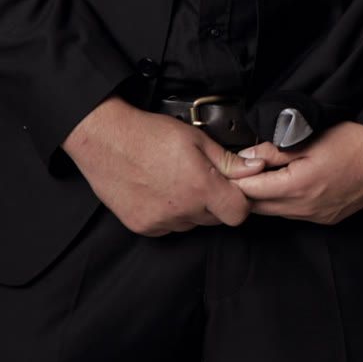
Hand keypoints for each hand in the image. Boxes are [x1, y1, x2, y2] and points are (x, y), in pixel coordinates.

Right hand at [63, 95, 258, 234]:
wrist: (106, 140)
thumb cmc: (150, 134)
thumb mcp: (197, 139)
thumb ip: (229, 160)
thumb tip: (256, 168)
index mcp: (201, 188)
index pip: (238, 213)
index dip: (240, 200)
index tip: (234, 188)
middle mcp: (182, 210)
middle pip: (216, 219)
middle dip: (217, 202)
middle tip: (203, 178)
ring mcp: (159, 221)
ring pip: (192, 224)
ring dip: (193, 209)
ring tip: (179, 182)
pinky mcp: (142, 226)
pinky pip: (168, 227)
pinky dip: (171, 214)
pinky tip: (162, 192)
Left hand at [228, 122, 362, 224]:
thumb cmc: (353, 140)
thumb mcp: (310, 138)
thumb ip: (274, 150)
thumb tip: (245, 156)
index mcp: (299, 185)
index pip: (249, 191)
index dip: (234, 179)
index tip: (227, 168)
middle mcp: (305, 208)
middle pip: (258, 207)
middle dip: (245, 191)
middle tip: (239, 172)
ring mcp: (316, 216)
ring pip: (275, 212)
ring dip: (265, 197)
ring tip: (264, 176)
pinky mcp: (326, 219)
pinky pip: (294, 214)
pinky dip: (285, 202)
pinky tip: (289, 185)